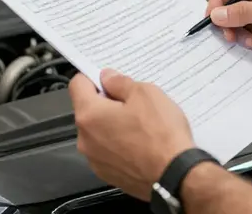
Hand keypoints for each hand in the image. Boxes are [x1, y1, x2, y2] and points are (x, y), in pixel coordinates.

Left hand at [69, 69, 194, 199]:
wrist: (175, 175)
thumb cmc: (160, 133)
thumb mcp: (145, 93)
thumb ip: (120, 83)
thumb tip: (108, 78)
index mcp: (90, 115)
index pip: (77, 84)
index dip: (93, 76)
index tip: (109, 78)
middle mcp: (85, 140)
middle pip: (88, 109)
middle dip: (106, 101)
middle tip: (133, 100)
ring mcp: (95, 160)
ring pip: (98, 131)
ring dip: (113, 123)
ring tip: (140, 123)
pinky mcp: (108, 175)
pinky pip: (108, 150)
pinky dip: (119, 143)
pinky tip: (141, 142)